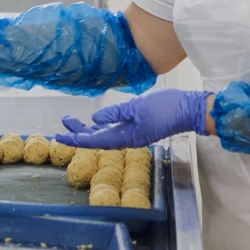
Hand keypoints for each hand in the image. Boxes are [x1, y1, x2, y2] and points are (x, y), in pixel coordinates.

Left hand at [54, 89, 210, 148]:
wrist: (189, 110)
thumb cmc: (165, 108)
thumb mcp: (137, 108)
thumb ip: (115, 113)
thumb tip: (95, 120)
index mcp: (125, 137)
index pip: (94, 141)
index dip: (75, 139)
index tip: (59, 137)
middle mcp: (127, 138)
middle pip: (96, 139)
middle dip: (78, 133)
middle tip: (63, 123)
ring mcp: (133, 133)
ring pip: (104, 135)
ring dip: (87, 129)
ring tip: (72, 121)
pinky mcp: (138, 127)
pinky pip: (114, 130)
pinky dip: (101, 127)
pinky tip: (95, 122)